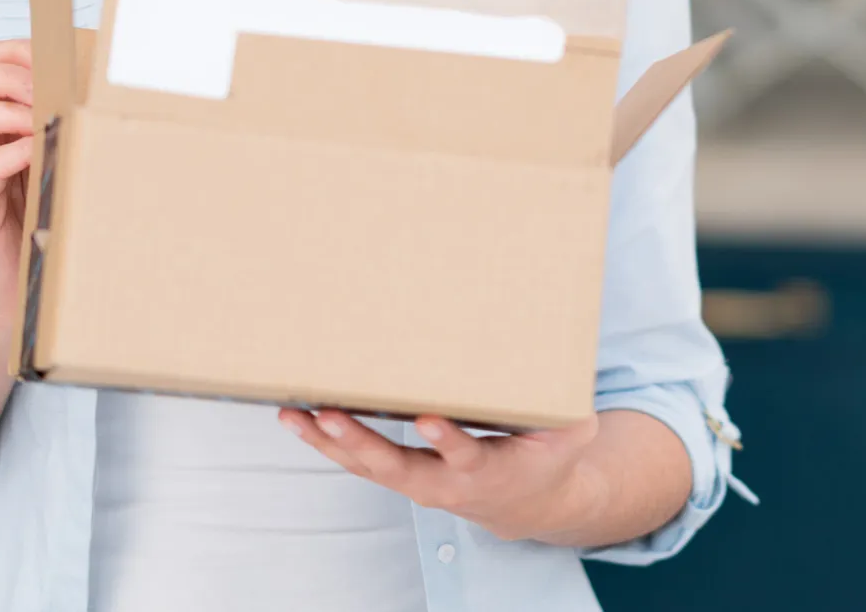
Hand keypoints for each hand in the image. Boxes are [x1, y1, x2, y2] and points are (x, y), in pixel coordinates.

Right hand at [0, 38, 34, 347]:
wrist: (12, 291)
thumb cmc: (37, 220)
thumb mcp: (49, 162)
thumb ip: (57, 127)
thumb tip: (99, 91)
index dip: (11, 56)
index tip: (54, 64)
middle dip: (10, 75)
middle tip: (48, 94)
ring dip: (16, 111)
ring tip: (49, 126)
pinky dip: (17, 152)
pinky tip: (43, 156)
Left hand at [279, 407, 604, 543]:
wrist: (528, 503)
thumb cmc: (549, 455)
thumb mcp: (571, 433)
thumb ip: (569, 409)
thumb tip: (568, 361)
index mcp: (486, 469)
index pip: (465, 456)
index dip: (448, 441)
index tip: (432, 420)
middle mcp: (443, 483)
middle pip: (396, 465)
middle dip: (361, 440)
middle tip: (332, 415)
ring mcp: (416, 482)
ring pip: (366, 466)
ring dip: (329, 441)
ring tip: (294, 415)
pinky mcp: (399, 476)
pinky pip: (357, 462)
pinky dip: (327, 442)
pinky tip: (298, 418)